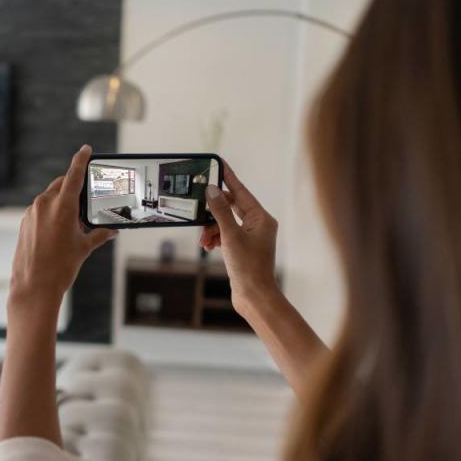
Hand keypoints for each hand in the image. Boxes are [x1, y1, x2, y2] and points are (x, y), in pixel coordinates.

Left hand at [10, 145, 116, 304]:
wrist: (34, 287)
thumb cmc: (60, 268)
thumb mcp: (84, 248)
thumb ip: (99, 235)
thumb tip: (111, 231)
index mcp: (62, 207)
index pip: (74, 175)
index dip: (81, 160)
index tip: (85, 149)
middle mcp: (44, 205)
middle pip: (61, 184)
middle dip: (73, 185)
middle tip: (85, 195)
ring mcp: (32, 213)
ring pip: (49, 197)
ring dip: (61, 200)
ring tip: (73, 220)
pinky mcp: (24, 222)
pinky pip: (40, 210)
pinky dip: (51, 212)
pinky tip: (58, 229)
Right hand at [200, 162, 279, 312]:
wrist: (254, 296)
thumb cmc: (248, 268)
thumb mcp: (230, 236)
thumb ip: (220, 211)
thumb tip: (212, 190)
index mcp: (261, 218)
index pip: (241, 191)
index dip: (228, 177)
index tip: (218, 163)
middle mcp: (258, 225)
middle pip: (231, 206)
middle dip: (213, 211)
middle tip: (198, 206)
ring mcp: (251, 236)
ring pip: (225, 222)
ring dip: (211, 228)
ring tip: (204, 240)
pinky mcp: (242, 247)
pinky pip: (225, 234)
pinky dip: (215, 238)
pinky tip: (208, 246)